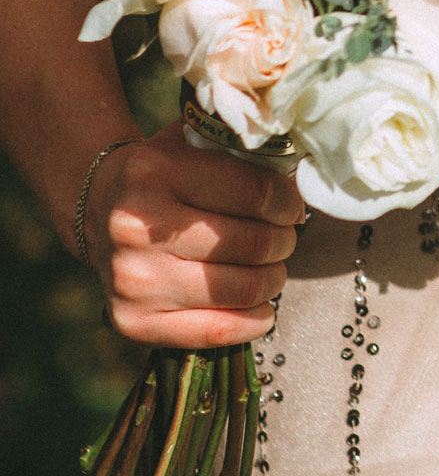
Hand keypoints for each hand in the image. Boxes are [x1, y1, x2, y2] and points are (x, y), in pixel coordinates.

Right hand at [82, 119, 304, 346]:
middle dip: (283, 241)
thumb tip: (303, 177)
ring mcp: (132, 280)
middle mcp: (136, 229)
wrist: (97, 208)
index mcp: (155, 173)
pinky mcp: (133, 322)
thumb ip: (242, 153)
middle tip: (283, 238)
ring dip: (273, 279)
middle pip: (253, 244)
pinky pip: (217, 331)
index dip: (288, 203)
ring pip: (243, 288)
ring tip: (270, 267)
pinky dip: (254, 320)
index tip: (292, 208)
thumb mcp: (192, 144)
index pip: (254, 194)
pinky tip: (261, 305)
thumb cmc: (162, 174)